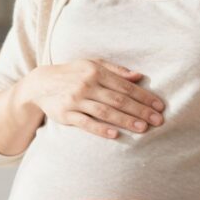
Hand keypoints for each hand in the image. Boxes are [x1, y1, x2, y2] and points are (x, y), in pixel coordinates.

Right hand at [18, 59, 164, 138]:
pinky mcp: (66, 114)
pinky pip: (85, 123)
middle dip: (140, 110)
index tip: (159, 106)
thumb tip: (139, 76)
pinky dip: (100, 129)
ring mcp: (76, 100)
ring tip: (143, 128)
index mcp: (96, 72)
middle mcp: (87, 85)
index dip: (144, 96)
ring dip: (125, 120)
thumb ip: (116, 71)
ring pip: (105, 111)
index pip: (125, 86)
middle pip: (118, 99)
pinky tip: (115, 134)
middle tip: (158, 120)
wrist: (40, 84)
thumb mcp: (92, 65)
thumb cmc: (72, 74)